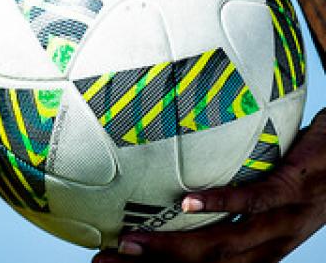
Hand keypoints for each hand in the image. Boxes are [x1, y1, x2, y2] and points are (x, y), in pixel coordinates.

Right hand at [92, 109, 325, 262]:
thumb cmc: (309, 160)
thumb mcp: (268, 181)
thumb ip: (229, 184)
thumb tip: (175, 165)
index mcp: (262, 247)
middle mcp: (271, 242)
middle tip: (106, 260)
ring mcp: (284, 220)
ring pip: (224, 244)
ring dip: (174, 249)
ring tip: (131, 244)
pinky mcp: (293, 189)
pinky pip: (252, 200)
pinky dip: (218, 202)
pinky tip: (186, 200)